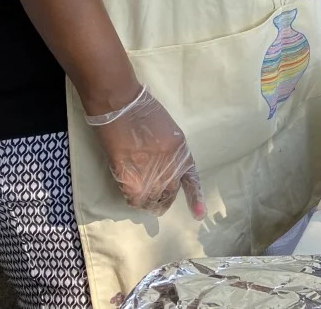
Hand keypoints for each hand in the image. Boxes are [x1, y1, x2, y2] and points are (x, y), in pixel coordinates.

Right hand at [85, 85, 204, 217]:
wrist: (122, 106)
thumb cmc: (144, 114)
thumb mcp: (168, 133)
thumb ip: (170, 153)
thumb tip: (162, 169)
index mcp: (182, 153)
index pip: (191, 180)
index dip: (195, 197)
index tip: (199, 214)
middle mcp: (171, 166)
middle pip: (169, 193)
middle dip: (163, 197)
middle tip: (154, 195)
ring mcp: (152, 174)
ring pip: (152, 199)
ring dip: (148, 199)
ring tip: (140, 191)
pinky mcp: (132, 179)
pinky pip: (135, 199)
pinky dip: (133, 198)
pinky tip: (130, 189)